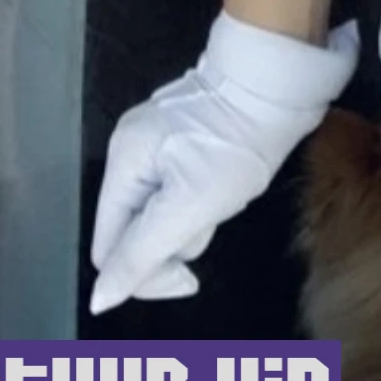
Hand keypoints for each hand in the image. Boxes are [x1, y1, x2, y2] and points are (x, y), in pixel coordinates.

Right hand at [88, 10, 358, 314]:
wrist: (282, 80)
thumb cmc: (236, 144)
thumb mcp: (188, 206)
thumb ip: (141, 254)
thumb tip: (98, 300)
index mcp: (122, 162)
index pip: (109, 248)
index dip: (144, 274)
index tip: (188, 279)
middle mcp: (131, 149)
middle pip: (136, 229)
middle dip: (177, 235)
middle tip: (214, 211)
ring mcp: (158, 139)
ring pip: (163, 209)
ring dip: (196, 214)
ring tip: (228, 188)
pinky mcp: (187, 133)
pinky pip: (183, 185)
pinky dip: (205, 192)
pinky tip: (230, 175)